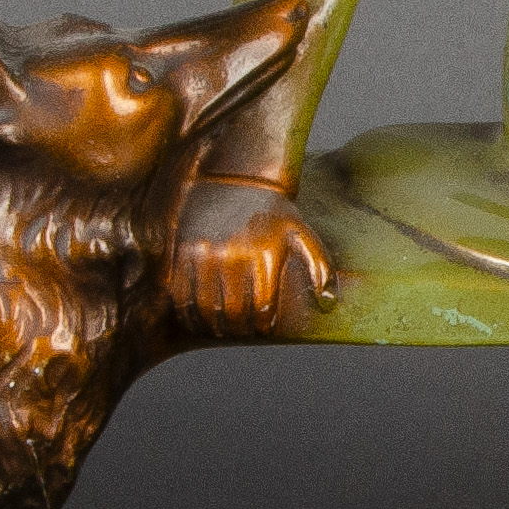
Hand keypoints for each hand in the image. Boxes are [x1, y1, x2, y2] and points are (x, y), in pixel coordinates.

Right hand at [168, 174, 331, 334]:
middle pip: (231, 312)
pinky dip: (187, 313)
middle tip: (240, 330)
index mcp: (264, 254)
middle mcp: (234, 255)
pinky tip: (196, 318)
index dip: (262, 326)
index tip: (263, 327)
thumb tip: (327, 304)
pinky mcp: (183, 250)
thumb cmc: (273, 212)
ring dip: (211, 326)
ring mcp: (205, 253)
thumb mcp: (301, 233)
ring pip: (203, 307)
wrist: (235, 177)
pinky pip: (180, 293)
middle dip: (237, 329)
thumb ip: (319, 268)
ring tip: (220, 328)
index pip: (261, 308)